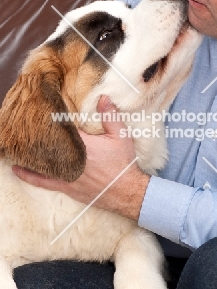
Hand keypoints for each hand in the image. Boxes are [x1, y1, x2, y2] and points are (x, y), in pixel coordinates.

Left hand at [12, 96, 149, 219]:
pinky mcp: (66, 187)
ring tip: (18, 147)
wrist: (126, 191)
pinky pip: (43, 182)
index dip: (52, 120)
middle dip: (37, 136)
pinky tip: (19, 170)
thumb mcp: (121, 136)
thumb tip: (103, 97)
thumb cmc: (124, 163)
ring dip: (31, 155)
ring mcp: (67, 176)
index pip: (62, 129)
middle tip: (27, 127)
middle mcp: (71, 161)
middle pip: (48, 146)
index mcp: (83, 145)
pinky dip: (30, 175)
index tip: (44, 111)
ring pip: (42, 163)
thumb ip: (110, 116)